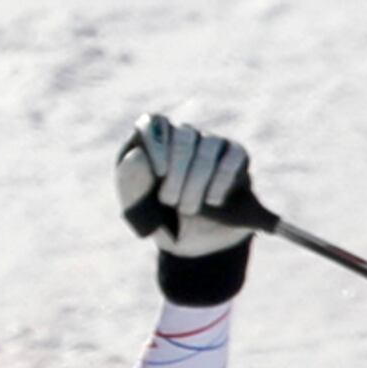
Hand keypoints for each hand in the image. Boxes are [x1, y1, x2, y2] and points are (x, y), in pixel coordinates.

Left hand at [115, 115, 264, 253]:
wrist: (196, 245)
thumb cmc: (162, 222)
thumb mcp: (139, 211)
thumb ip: (130, 183)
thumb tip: (137, 154)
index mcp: (154, 144)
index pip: (154, 123)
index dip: (157, 144)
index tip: (159, 173)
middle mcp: (183, 137)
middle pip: (183, 135)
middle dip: (177, 173)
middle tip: (170, 201)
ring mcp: (211, 144)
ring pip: (209, 146)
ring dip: (197, 181)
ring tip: (188, 209)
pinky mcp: (236, 157)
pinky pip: (233, 156)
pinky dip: (221, 180)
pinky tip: (212, 200)